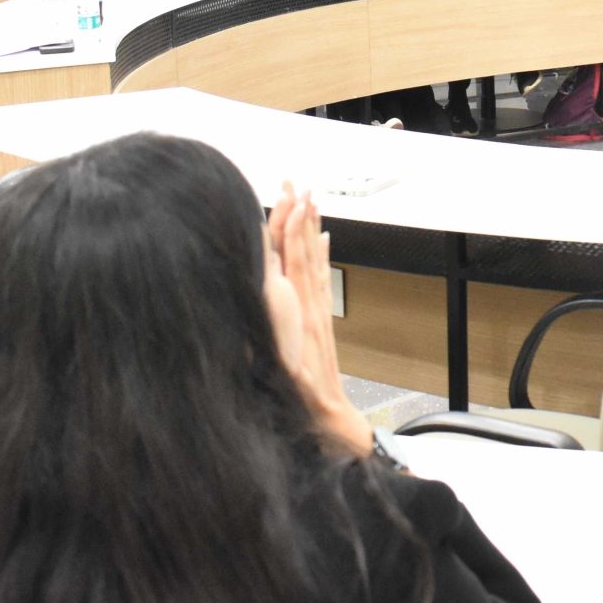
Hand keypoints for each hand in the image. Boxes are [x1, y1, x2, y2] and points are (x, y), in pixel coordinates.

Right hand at [263, 186, 373, 459]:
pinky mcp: (322, 320)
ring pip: (314, 260)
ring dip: (311, 228)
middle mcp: (309, 308)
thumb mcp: (287, 376)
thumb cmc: (305, 402)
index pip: (292, 264)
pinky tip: (325, 238)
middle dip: (298, 216)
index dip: (290, 232)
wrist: (334, 419)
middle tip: (296, 183)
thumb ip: (278, 349)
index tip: (289, 201)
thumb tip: (268, 317)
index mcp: (299, 317)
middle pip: (303, 253)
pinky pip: (322, 278)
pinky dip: (322, 255)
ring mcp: (317, 312)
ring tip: (310, 198)